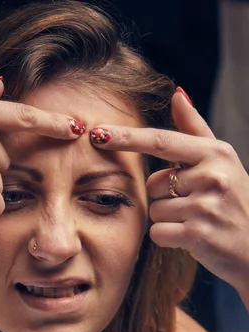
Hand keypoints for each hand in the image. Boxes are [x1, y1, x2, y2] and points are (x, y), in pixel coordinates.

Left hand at [89, 90, 248, 301]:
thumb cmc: (235, 201)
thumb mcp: (222, 160)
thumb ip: (195, 129)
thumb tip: (176, 94)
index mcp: (215, 153)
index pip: (161, 141)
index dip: (126, 138)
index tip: (97, 133)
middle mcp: (212, 176)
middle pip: (153, 184)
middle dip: (164, 196)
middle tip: (195, 205)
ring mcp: (205, 206)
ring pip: (154, 210)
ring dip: (168, 219)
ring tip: (196, 221)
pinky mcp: (197, 234)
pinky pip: (157, 232)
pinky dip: (169, 237)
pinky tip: (191, 237)